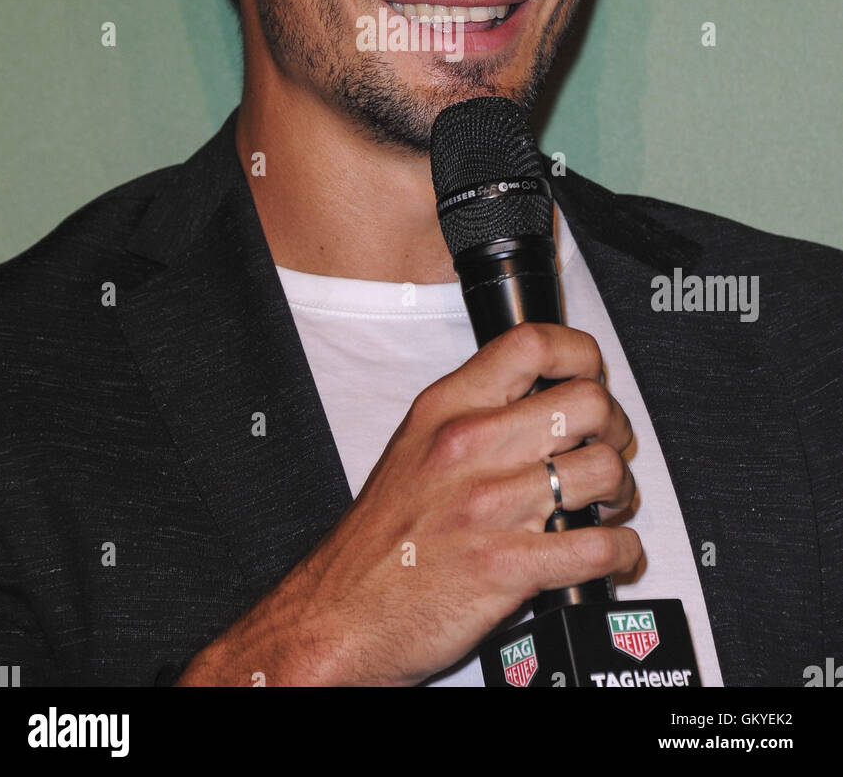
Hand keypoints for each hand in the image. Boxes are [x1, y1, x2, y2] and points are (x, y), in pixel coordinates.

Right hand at [175, 321, 640, 686]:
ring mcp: (490, 505)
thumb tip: (538, 398)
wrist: (339, 615)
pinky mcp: (508, 566)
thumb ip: (470, 414)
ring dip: (620, 490)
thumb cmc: (379, 539)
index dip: (579, 352)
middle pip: (585, 401)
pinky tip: (609, 554)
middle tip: (605, 447)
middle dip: (613, 427)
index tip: (591, 371)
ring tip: (606, 504)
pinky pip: (599, 546)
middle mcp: (469, 446)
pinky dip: (621, 552)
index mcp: (446, 409)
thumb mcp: (414, 446)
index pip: (531, 344)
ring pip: (603, 469)